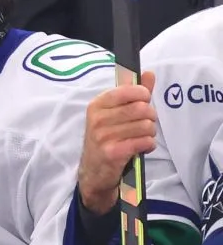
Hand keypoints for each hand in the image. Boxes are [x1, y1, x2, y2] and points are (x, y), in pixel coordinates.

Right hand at [78, 70, 156, 214]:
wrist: (93, 171)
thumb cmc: (106, 138)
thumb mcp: (115, 113)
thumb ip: (133, 93)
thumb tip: (148, 73)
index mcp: (97, 104)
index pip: (129, 91)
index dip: (143, 95)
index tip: (143, 102)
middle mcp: (97, 118)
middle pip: (141, 108)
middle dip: (150, 117)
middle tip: (144, 124)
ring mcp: (103, 136)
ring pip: (146, 126)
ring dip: (150, 133)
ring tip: (141, 137)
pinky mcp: (112, 152)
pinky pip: (144, 142)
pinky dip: (148, 145)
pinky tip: (140, 147)